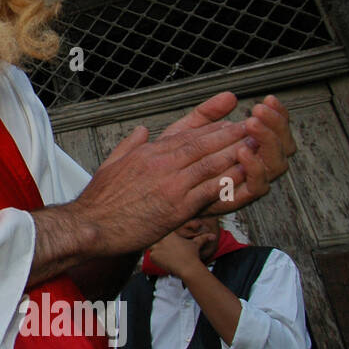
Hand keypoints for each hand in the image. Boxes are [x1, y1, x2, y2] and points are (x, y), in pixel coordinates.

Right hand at [68, 115, 251, 258]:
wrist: (90, 225)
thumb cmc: (99, 200)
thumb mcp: (111, 163)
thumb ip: (130, 145)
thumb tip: (143, 131)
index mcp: (148, 152)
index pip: (186, 135)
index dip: (212, 128)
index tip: (229, 123)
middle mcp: (161, 163)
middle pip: (204, 144)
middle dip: (231, 134)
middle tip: (254, 127)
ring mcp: (171, 184)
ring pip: (211, 163)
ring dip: (236, 153)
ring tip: (257, 145)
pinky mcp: (177, 207)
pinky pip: (209, 191)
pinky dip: (229, 181)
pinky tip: (245, 175)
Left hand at [147, 231, 204, 280]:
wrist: (188, 267)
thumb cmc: (192, 255)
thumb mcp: (196, 244)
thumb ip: (203, 238)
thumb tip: (213, 236)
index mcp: (169, 233)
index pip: (160, 230)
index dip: (160, 233)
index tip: (163, 238)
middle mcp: (160, 238)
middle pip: (154, 238)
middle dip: (157, 242)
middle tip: (162, 247)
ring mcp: (155, 247)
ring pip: (151, 247)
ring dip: (155, 250)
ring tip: (164, 255)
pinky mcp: (152, 256)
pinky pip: (151, 256)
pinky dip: (155, 259)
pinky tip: (164, 261)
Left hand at [158, 92, 295, 213]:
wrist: (160, 193)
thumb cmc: (175, 162)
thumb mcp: (188, 132)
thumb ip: (207, 114)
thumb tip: (229, 96)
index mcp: (249, 147)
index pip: (276, 129)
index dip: (278, 114)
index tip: (268, 99)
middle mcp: (256, 165)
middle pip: (285, 146)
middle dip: (276, 125)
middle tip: (259, 110)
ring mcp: (249, 182)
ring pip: (277, 163)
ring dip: (267, 142)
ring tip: (252, 124)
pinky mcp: (239, 197)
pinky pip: (258, 186)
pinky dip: (254, 168)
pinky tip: (243, 151)